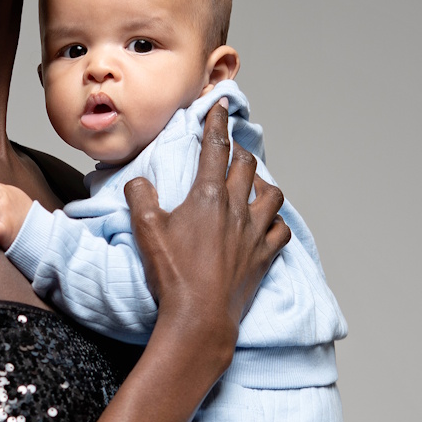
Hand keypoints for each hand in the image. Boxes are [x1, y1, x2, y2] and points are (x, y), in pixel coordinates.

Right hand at [126, 100, 291, 345]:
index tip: (221, 105)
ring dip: (262, 184)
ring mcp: (255, 233)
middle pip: (247, 165)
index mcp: (208, 196)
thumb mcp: (145, 231)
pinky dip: (277, 222)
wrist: (199, 317)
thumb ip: (140, 197)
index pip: (216, 147)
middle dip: (238, 150)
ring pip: (272, 194)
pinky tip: (268, 224)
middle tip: (230, 147)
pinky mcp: (264, 256)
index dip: (217, 122)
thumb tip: (140, 181)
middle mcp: (237, 208)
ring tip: (252, 184)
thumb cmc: (172, 274)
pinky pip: (282, 230)